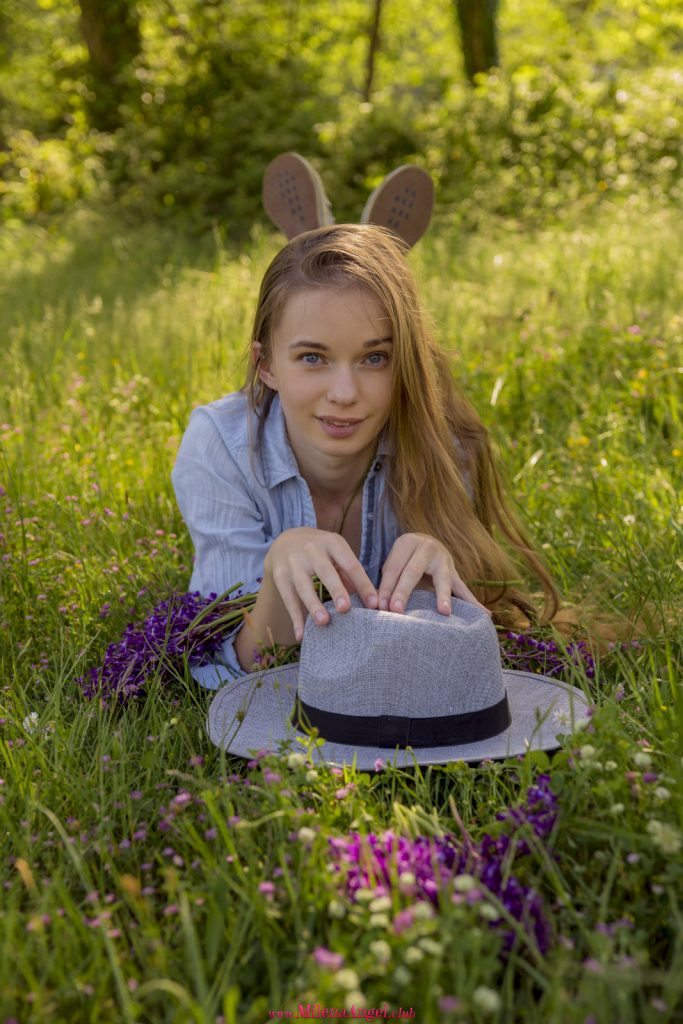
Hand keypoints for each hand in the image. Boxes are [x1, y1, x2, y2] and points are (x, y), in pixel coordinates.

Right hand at [264, 527, 378, 640]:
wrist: (285, 540)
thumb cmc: (320, 552)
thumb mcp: (336, 553)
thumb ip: (351, 575)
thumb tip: (371, 601)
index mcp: (332, 543)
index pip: (350, 564)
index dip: (362, 584)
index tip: (373, 604)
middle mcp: (312, 549)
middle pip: (325, 571)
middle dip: (336, 589)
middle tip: (346, 608)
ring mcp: (293, 562)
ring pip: (303, 586)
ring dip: (313, 605)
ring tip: (324, 622)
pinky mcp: (279, 575)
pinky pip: (288, 599)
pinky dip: (295, 618)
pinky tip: (301, 634)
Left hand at [378, 533, 491, 617]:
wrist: (424, 543)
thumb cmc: (403, 560)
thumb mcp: (393, 563)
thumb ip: (387, 582)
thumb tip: (377, 606)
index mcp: (407, 542)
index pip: (394, 567)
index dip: (385, 587)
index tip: (379, 606)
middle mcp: (428, 546)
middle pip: (413, 571)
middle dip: (403, 592)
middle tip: (396, 610)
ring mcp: (445, 559)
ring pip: (443, 579)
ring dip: (443, 596)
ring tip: (444, 612)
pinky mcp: (455, 572)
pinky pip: (463, 589)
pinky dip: (474, 603)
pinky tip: (485, 615)